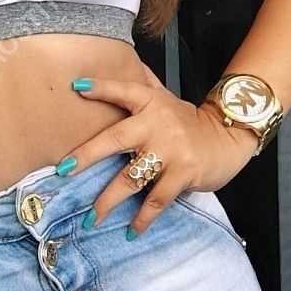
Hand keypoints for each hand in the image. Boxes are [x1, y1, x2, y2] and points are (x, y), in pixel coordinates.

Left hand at [57, 64, 258, 237]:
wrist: (227, 138)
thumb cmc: (187, 121)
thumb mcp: (166, 98)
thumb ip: (144, 85)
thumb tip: (123, 60)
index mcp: (151, 103)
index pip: (123, 91)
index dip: (101, 88)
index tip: (77, 88)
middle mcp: (158, 124)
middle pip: (115, 139)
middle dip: (87, 155)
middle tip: (63, 170)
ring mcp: (170, 150)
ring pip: (131, 178)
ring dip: (108, 200)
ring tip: (91, 218)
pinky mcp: (183, 174)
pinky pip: (156, 199)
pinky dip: (143, 218)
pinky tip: (131, 230)